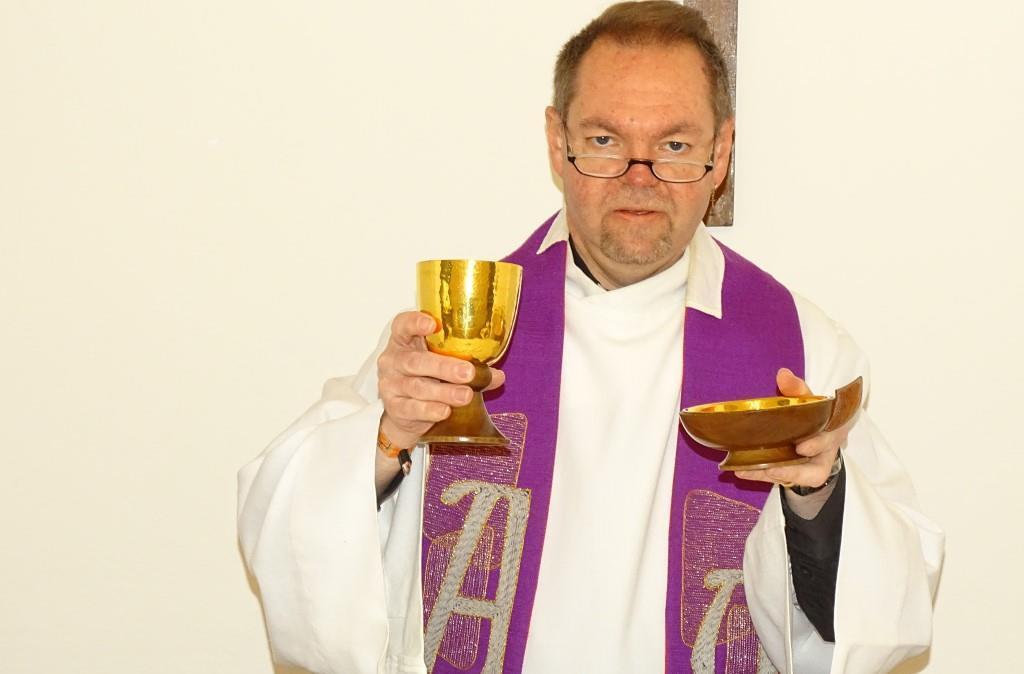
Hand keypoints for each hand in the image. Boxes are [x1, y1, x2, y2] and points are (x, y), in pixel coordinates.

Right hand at [376, 311, 505, 448]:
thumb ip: (469, 367)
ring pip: (416, 387)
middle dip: (443, 366)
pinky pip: (411, 409)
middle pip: (415, 360)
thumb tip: (498, 376)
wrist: (405, 413)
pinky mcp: (393, 407)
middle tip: (468, 372)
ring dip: (443, 392)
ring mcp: (390, 384)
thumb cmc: (426, 378)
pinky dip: (430, 410)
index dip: (415, 322)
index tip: (432, 324)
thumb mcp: (443, 365)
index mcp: (404, 341)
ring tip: (466, 395)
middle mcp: (393, 360)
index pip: (402, 325)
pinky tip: (445, 411)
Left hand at [734, 368, 852, 488]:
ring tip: (746, 470)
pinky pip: (777, 477)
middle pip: (814, 471)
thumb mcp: (808, 399)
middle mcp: (822, 455)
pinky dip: (758, 475)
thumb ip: (796, 389)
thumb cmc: (813, 414)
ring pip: (794, 478)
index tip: (802, 447)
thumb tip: (782, 374)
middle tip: (772, 469)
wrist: (818, 429)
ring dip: (770, 475)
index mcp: (831, 434)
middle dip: (793, 471)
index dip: (817, 445)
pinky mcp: (791, 472)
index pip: (828, 441)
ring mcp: (807, 467)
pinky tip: (739, 471)